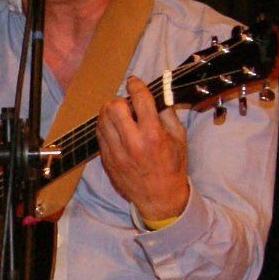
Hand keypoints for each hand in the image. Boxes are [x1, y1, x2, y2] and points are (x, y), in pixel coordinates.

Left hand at [96, 83, 189, 225]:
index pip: (140, 99)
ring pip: (102, 118)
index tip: (134, 82)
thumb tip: (158, 96)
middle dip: (120, 99)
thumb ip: (168, 114)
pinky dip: (105, 125)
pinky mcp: (107, 160)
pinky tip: (115, 127)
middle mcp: (132, 142)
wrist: (159, 197)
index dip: (136, 85)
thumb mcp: (179, 138)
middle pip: (115, 106)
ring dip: (110, 111)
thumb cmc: (172, 167)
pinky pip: (99, 134)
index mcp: (153, 135)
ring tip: (119, 114)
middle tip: (127, 103)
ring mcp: (117, 152)